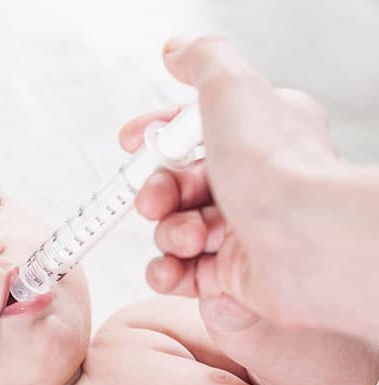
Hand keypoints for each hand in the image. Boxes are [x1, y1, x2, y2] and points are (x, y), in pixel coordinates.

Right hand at [120, 36, 349, 333]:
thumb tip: (177, 49)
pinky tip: (177, 268)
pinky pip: (184, 275)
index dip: (157, 138)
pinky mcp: (236, 279)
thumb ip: (202, 60)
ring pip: (176, 231)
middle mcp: (254, 185)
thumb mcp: (231, 89)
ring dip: (168, 234)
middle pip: (177, 186)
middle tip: (157, 199)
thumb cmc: (277, 168)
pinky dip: (171, 273)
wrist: (307, 243)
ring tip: (189, 237)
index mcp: (257, 138)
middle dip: (156, 193)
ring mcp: (245, 233)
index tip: (132, 142)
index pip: (193, 134)